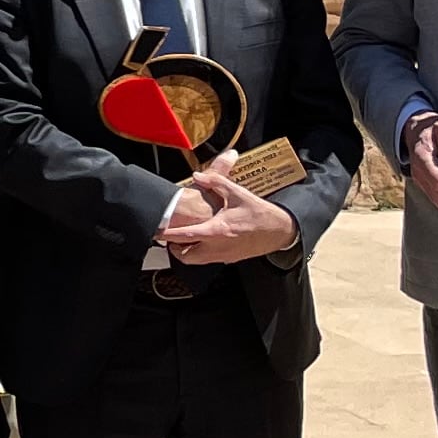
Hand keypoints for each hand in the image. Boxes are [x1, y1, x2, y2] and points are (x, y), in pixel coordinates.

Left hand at [166, 174, 295, 262]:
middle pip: (185, 256)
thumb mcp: (238, 193)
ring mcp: (224, 255)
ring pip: (196, 261)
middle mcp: (217, 247)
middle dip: (174, 248)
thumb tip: (197, 176)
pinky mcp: (230, 259)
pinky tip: (203, 241)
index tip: (156, 232)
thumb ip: (216, 181)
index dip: (167, 235)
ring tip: (183, 239)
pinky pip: (208, 260)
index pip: (184, 236)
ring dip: (187, 252)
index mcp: (216, 231)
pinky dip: (201, 253)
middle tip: (169, 237)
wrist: (281, 231)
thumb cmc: (260, 213)